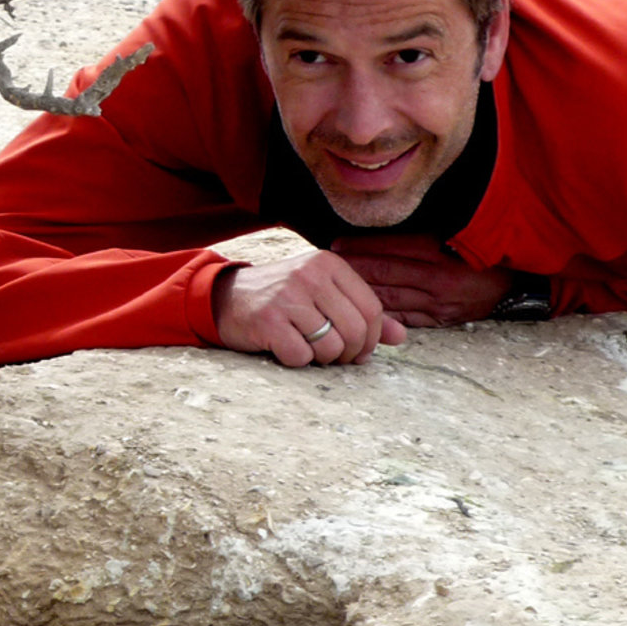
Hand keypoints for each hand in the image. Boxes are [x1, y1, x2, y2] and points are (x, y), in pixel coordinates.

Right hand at [211, 250, 407, 366]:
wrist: (226, 298)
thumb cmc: (283, 299)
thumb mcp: (323, 296)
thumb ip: (361, 312)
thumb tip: (400, 337)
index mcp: (329, 264)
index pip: (371, 308)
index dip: (371, 339)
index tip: (358, 350)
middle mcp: (310, 274)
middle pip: (355, 329)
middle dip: (349, 353)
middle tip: (335, 357)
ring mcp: (288, 296)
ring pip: (331, 346)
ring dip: (323, 359)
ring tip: (308, 349)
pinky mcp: (268, 320)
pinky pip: (301, 356)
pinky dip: (297, 361)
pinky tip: (285, 348)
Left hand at [328, 235, 510, 327]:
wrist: (517, 284)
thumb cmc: (483, 254)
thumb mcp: (457, 236)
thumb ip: (421, 234)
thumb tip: (381, 228)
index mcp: (440, 252)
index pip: (392, 247)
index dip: (362, 245)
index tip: (337, 243)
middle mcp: (438, 278)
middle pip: (386, 272)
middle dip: (353, 266)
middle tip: (326, 262)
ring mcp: (439, 302)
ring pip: (390, 296)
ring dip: (361, 289)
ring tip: (336, 283)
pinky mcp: (441, 319)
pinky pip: (404, 317)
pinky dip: (381, 311)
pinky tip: (359, 307)